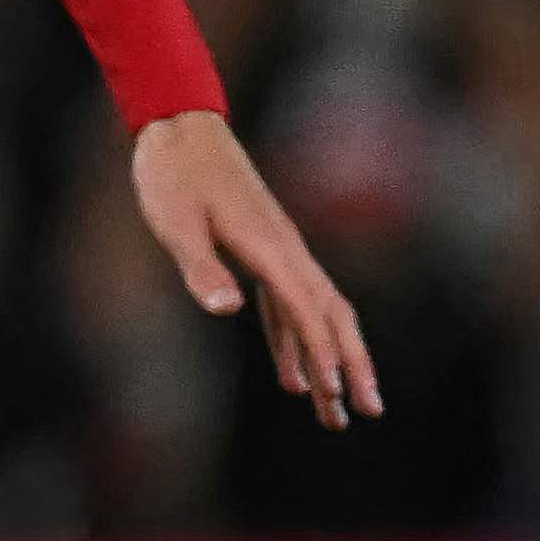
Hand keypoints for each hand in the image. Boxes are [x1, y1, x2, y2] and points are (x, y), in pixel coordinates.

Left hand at [131, 109, 380, 430]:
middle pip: (331, 317)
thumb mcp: (174, 223)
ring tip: (335, 411)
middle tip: (367, 413)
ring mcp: (280, 251)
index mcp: (270, 249)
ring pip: (316, 315)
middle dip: (351, 366)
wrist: (179, 127)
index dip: (324, 355)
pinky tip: (292, 376)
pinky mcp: (264, 250)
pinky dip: (295, 341)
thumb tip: (227, 308)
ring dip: (327, 361)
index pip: (308, 311)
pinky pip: (290, 305)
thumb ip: (200, 267)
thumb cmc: (172, 175)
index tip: (337, 395)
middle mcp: (287, 251)